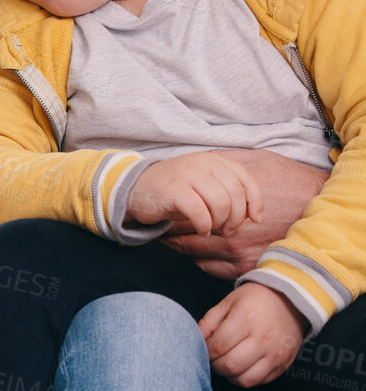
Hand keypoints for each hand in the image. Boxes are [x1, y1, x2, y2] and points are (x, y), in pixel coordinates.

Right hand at [128, 152, 262, 235]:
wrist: (135, 187)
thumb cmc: (174, 190)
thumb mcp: (204, 183)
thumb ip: (226, 190)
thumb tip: (251, 213)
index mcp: (215, 160)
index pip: (246, 180)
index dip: (255, 202)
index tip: (254, 219)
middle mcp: (203, 163)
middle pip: (235, 194)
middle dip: (237, 218)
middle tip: (228, 229)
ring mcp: (188, 175)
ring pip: (221, 203)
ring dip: (221, 223)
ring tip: (214, 229)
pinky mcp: (174, 190)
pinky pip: (200, 213)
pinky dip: (205, 226)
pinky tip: (202, 230)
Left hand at [161, 150, 326, 278]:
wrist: (320, 207)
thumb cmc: (289, 181)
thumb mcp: (256, 162)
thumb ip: (225, 162)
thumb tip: (202, 158)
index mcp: (224, 208)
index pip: (182, 217)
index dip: (167, 215)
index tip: (158, 211)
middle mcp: (229, 234)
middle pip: (183, 239)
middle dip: (169, 233)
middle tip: (157, 228)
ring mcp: (238, 254)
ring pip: (194, 256)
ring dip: (181, 248)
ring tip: (170, 241)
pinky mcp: (247, 267)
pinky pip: (210, 269)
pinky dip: (199, 261)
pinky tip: (195, 253)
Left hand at [199, 282, 304, 386]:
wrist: (289, 300)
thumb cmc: (254, 301)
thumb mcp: (227, 303)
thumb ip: (208, 323)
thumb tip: (195, 341)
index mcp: (245, 320)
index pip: (217, 347)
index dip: (206, 351)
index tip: (205, 348)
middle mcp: (262, 339)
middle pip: (230, 366)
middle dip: (215, 365)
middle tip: (214, 358)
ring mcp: (275, 353)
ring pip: (245, 379)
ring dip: (230, 375)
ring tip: (227, 363)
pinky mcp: (284, 363)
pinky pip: (260, 381)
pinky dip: (246, 378)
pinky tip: (242, 366)